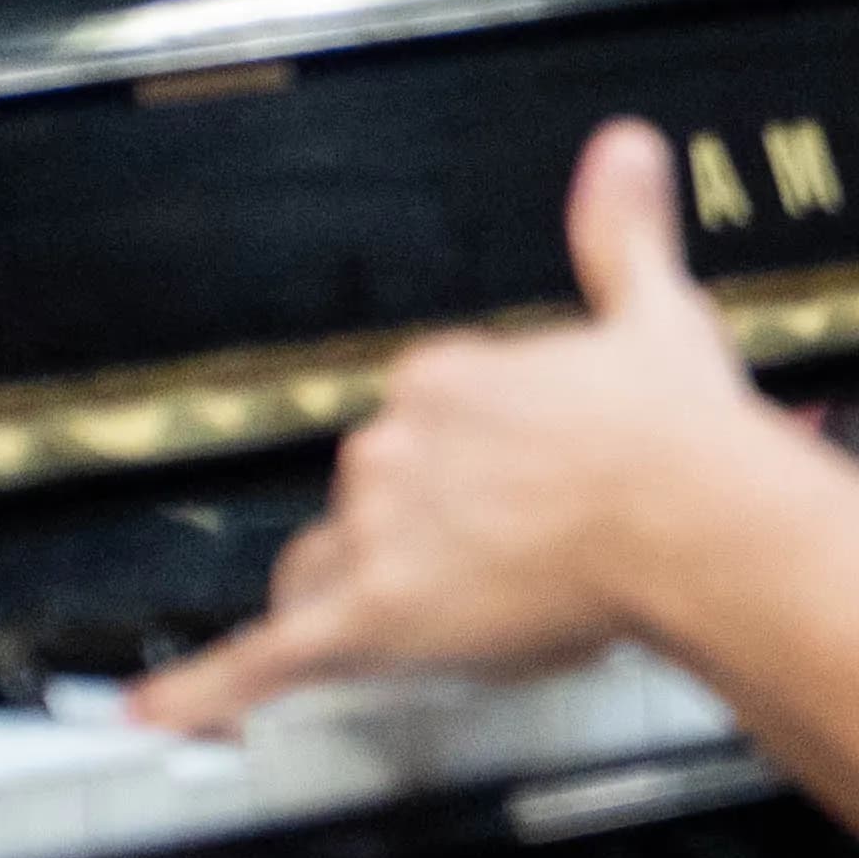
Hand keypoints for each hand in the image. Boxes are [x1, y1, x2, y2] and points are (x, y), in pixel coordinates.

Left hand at [134, 123, 779, 731]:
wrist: (700, 518)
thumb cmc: (680, 436)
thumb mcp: (654, 312)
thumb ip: (621, 232)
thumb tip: (621, 149)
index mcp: (443, 379)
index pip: (417, 424)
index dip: (465, 462)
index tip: (516, 480)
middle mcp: (392, 448)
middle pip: (367, 501)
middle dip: (420, 531)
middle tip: (509, 557)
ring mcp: (377, 533)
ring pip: (328, 572)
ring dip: (361, 593)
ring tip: (425, 619)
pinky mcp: (373, 615)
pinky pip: (268, 656)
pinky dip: (204, 687)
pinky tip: (159, 708)